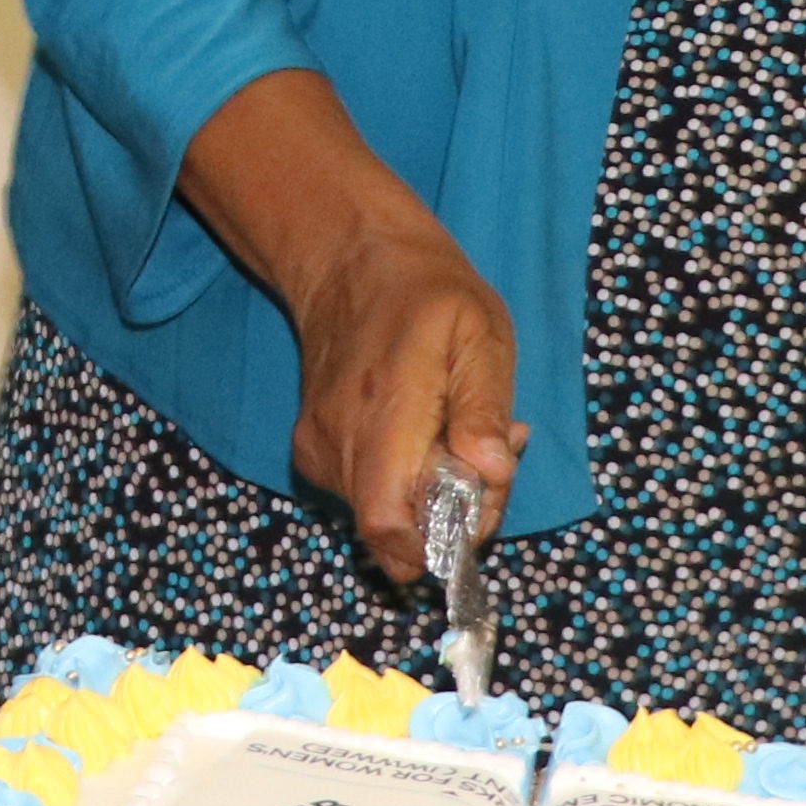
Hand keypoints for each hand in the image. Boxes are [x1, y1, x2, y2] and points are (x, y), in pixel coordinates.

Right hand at [279, 212, 526, 587]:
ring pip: (380, 520)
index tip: (484, 495)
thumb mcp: (480, 334)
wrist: (349, 263)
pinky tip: (422, 439)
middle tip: (485, 461)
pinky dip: (401, 486)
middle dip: (450, 520)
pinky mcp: (311, 454)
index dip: (444, 541)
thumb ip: (485, 407)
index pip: (390, 525)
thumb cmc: (427, 295)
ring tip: (455, 437)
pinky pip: (365, 499)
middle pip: (392, 534)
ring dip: (428, 501)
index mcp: (386, 412)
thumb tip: (493, 472)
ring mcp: (317, 451)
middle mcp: (338, 442)